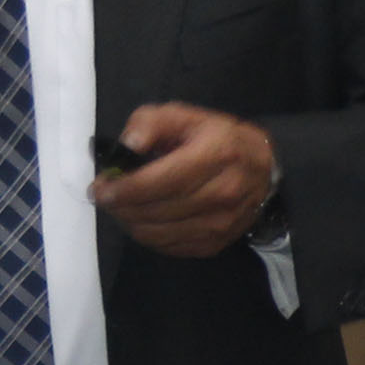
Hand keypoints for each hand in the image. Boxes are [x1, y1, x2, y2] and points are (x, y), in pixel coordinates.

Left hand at [90, 103, 277, 256]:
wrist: (265, 168)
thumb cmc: (218, 138)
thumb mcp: (186, 116)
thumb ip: (152, 122)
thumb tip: (128, 145)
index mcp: (217, 154)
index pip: (164, 180)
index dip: (126, 189)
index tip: (99, 190)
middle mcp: (223, 193)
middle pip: (158, 210)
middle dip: (121, 206)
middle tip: (104, 196)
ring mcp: (221, 224)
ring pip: (159, 233)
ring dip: (130, 222)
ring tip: (121, 206)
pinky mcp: (216, 244)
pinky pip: (169, 247)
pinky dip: (147, 235)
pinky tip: (143, 218)